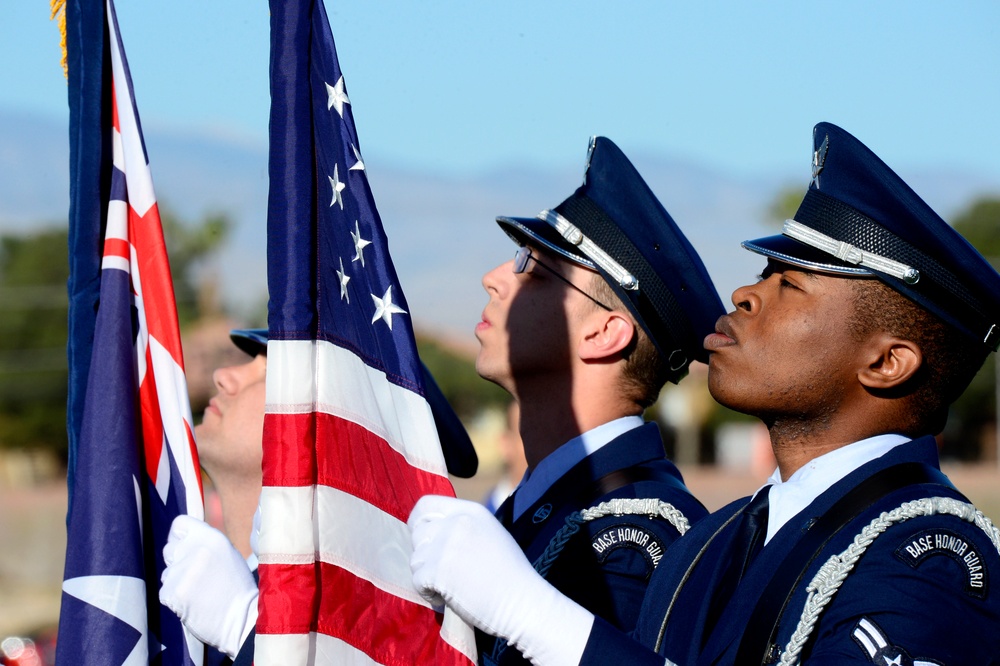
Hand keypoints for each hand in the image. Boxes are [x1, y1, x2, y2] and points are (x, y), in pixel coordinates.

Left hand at [161, 515, 258, 657]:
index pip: (179, 524)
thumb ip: (205, 544)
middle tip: (195, 575)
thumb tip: (184, 540)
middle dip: (177, 561)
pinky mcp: (172, 592)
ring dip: (177, 581)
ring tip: (198, 591)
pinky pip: (165, 591)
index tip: (183, 546)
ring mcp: (181, 571)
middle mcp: (194, 550)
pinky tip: (192, 603)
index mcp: (211, 537)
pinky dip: (175, 598)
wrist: (241, 619)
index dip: (178, 536)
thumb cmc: (236, 587)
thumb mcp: (227, 554)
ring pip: (167, 572)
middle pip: (169, 549)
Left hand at [408, 495, 593, 665]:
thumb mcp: (489, 534)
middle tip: (443, 571)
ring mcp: (445, 546)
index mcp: (469, 511)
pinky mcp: (437, 571)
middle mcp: (455, 523)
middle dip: (425, 553)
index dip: (419, 522)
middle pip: (418, 533)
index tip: (423, 538)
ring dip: (427, 575)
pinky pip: (417, 581)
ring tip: (451, 586)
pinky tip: (448, 598)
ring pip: (416, 559)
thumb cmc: (510, 575)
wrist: (523, 603)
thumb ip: (462, 527)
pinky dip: (429, 594)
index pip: (426, 504)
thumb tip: (432, 530)